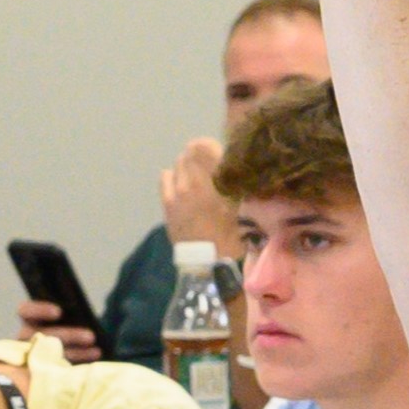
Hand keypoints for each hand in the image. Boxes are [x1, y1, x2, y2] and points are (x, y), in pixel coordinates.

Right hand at [15, 298, 99, 364]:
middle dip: (68, 335)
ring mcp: (33, 355)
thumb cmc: (68, 325)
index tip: (59, 312)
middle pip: (42, 335)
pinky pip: (58, 369)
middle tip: (91, 336)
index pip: (25, 311)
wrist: (72, 346)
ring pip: (51, 355)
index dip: (40, 310)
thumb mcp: (68, 317)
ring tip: (97, 351)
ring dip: (76, 352)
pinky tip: (94, 358)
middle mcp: (26, 337)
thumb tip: (83, 316)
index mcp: (28, 318)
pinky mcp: (42, 370)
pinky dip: (78, 364)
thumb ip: (70, 314)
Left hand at [161, 136, 236, 252]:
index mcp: (215, 179)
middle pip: (190, 153)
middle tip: (208, 167)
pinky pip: (165, 177)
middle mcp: (193, 180)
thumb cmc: (233, 234)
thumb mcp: (242, 205)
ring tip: (195, 178)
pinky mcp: (167, 203)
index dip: (209, 145)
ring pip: (178, 165)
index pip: (205, 146)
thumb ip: (236, 181)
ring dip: (186, 167)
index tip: (215, 150)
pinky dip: (172, 177)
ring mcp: (177, 191)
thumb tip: (232, 165)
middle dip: (198, 156)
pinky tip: (180, 185)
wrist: (211, 262)